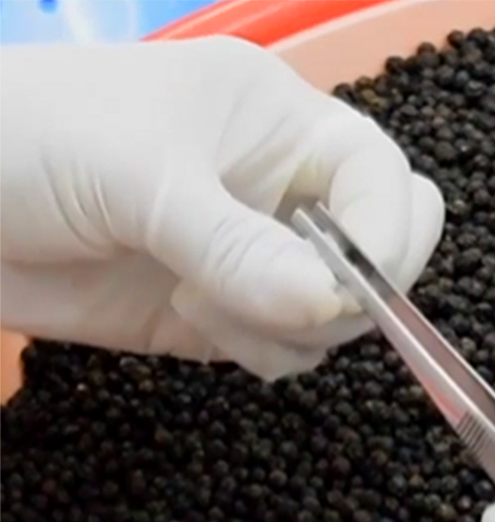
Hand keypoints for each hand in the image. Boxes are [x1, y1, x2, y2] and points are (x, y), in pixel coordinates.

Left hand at [0, 38, 442, 379]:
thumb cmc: (32, 141)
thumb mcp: (138, 177)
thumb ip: (238, 245)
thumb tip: (332, 308)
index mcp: (281, 121)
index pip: (383, 178)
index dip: (385, 232)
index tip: (346, 287)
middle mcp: (285, 188)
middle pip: (386, 246)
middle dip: (356, 288)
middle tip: (289, 302)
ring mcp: (259, 256)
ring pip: (342, 311)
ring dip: (292, 329)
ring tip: (202, 305)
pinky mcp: (225, 314)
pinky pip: (288, 347)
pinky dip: (262, 353)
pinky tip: (193, 321)